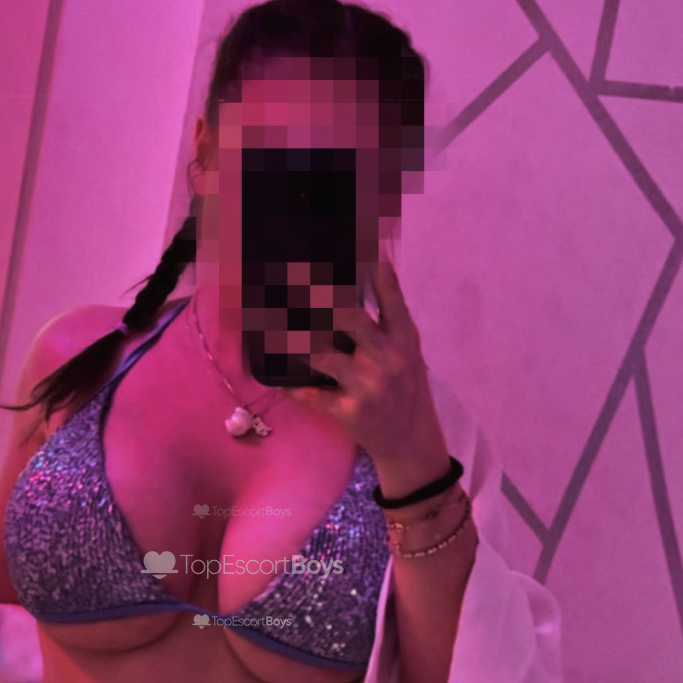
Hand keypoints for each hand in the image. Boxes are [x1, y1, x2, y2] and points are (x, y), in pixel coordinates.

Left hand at [284, 256, 450, 476]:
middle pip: (350, 318)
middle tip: (293, 276)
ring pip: (323, 355)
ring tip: (271, 324)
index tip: (355, 240)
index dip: (372, 267)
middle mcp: (387, 357)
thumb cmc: (405, 388)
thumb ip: (389, 319)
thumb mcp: (407, 351)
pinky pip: (314, 396)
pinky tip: (276, 381)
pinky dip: (292, 389)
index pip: (390, 294)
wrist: (412, 442)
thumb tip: (369, 273)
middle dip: (319, 297)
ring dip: (294, 340)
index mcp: (403, 337)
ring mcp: (368, 385)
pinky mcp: (351, 411)